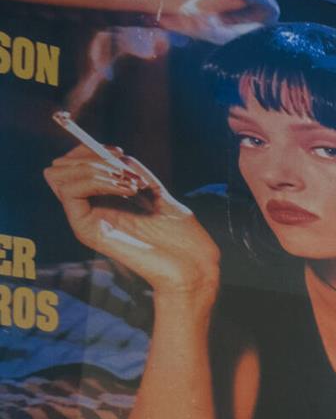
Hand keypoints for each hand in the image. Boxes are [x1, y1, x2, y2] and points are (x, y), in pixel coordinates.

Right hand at [42, 144, 217, 300]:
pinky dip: (96, 181)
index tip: (119, 151)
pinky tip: (127, 191)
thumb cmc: (183, 238)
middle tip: (125, 172)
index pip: (72, 165)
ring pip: (59, 176)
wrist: (194, 268)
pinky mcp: (86, 231)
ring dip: (95, 169)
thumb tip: (115, 155)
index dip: (90, 150)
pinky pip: (70, 192)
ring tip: (131, 185)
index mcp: (103, 201)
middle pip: (59, 167)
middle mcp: (90, 210)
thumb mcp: (158, 194)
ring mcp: (86, 220)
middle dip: (89, 157)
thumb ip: (134, 173)